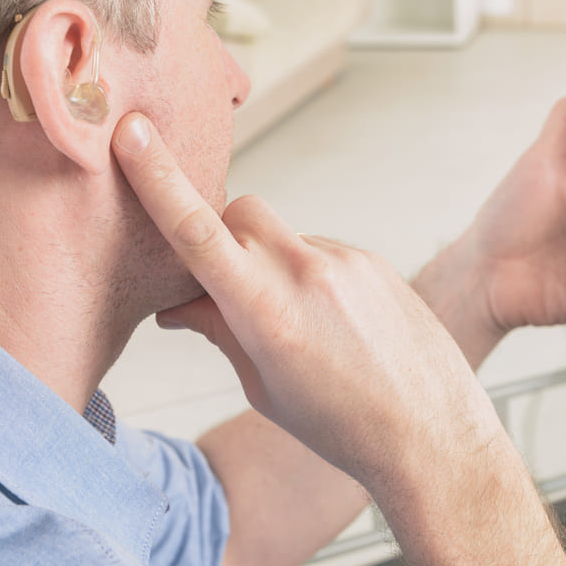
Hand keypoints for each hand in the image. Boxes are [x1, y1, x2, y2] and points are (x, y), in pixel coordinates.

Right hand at [111, 113, 488, 484]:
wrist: (432, 433)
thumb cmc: (341, 425)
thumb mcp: (263, 388)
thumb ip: (218, 332)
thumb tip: (177, 305)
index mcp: (266, 311)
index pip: (196, 231)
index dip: (156, 177)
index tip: (133, 132)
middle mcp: (306, 273)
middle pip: (240, 212)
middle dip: (222, 235)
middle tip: (231, 286)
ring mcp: (345, 260)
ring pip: (281, 235)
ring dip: (270, 263)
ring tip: (301, 323)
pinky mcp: (372, 259)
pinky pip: (320, 249)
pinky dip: (308, 274)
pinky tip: (333, 321)